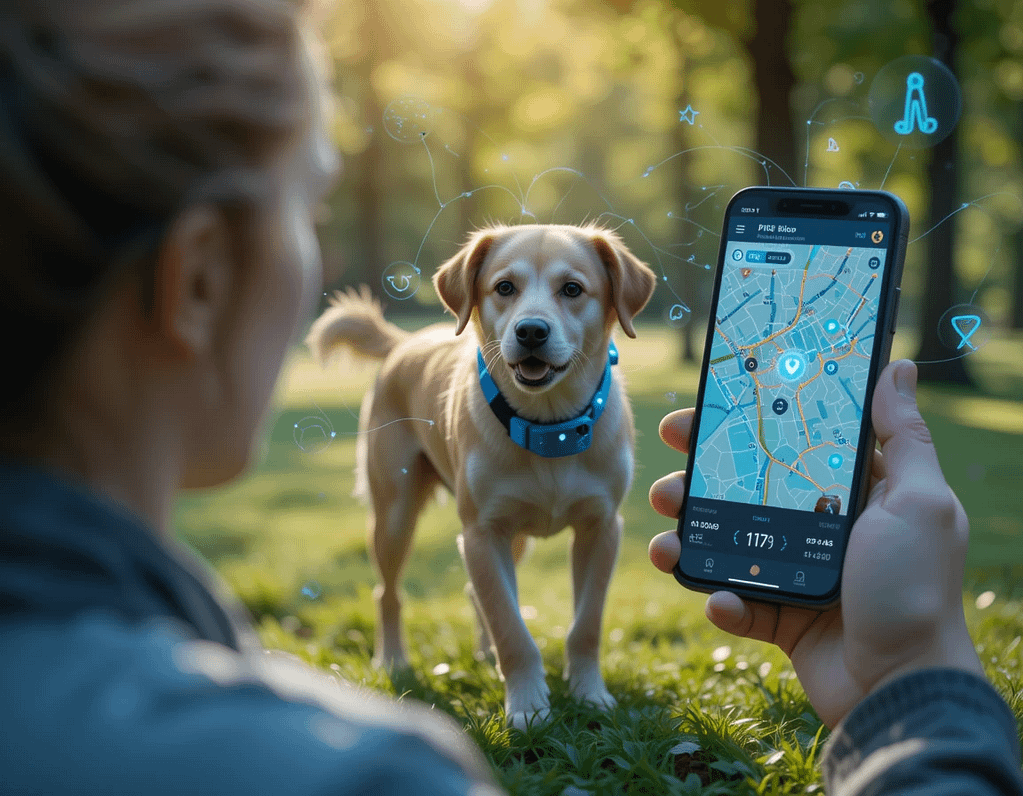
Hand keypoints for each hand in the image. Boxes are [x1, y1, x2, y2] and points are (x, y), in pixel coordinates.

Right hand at [648, 360, 984, 727]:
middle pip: (745, 488)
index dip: (746, 423)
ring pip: (726, 541)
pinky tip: (720, 600)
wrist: (899, 688)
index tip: (705, 408)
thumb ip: (904, 437)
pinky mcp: (777, 616)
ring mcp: (794, 572)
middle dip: (700, 477)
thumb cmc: (914, 588)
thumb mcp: (920, 502)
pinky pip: (733, 599)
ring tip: (667, 536)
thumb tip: (896, 367)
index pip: (790, 444)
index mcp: (852, 495)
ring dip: (689, 535)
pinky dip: (719, 599)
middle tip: (669, 469)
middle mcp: (819, 528)